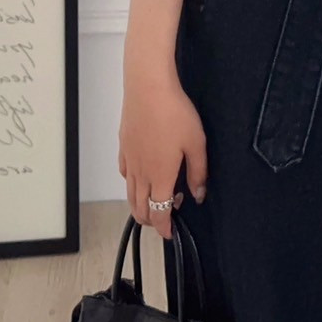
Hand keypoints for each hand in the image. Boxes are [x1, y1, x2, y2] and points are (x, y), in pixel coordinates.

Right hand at [118, 66, 207, 239]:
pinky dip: (131, 184)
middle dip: (151, 220)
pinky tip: (141, 175)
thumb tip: (198, 195)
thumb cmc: (175, 113)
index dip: (164, 228)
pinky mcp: (123, 146)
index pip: (159, 213)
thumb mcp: (196, 142)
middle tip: (166, 218)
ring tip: (154, 201)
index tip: (171, 233)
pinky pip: (124, 173)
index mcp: (159, 177)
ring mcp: (129, 159)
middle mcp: (140, 173)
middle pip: (140, 208)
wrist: (148, 87)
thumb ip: (198, 172)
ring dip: (140, 205)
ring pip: (130, 193)